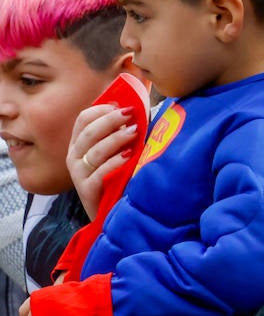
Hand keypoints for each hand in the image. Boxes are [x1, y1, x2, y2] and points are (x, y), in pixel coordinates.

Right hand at [67, 104, 137, 218]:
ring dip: (116, 138)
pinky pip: (99, 173)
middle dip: (111, 120)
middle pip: (89, 132)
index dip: (102, 109)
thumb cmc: (118, 175)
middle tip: (132, 114)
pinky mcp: (87, 190)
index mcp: (79, 143)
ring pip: (95, 151)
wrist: (110, 210)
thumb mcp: (117, 150)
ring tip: (135, 131)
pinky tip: (129, 156)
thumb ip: (123, 130)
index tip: (123, 105)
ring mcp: (79, 174)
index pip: (83, 119)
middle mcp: (74, 156)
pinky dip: (115, 163)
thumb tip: (138, 108)